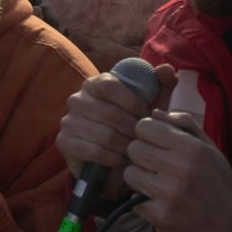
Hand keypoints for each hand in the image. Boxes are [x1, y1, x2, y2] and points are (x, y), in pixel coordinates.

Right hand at [54, 63, 174, 196]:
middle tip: (145, 140)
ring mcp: (69, 120)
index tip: (147, 117)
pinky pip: (94, 151)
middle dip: (134, 130)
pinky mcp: (65, 142)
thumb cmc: (131, 127)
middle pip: (111, 114)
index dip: (133, 103)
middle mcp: (78, 99)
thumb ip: (160, 86)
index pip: (111, 86)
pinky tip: (122, 161)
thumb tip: (167, 69)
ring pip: (105, 135)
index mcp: (95, 83)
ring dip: (126, 147)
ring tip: (136, 153)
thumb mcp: (149, 106)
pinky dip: (113, 158)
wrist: (111, 162)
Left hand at [126, 111, 231, 231]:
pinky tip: (159, 202)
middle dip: (141, 155)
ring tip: (156, 184)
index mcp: (192, 148)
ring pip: (129, 173)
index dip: (146, 134)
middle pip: (133, 148)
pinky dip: (143, 201)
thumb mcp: (210, 149)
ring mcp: (169, 194)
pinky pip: (133, 199)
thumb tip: (155, 113)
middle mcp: (180, 169)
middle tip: (155, 165)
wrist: (231, 229)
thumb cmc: (218, 184)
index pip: (144, 126)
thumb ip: (185, 124)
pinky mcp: (160, 216)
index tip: (154, 143)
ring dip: (139, 178)